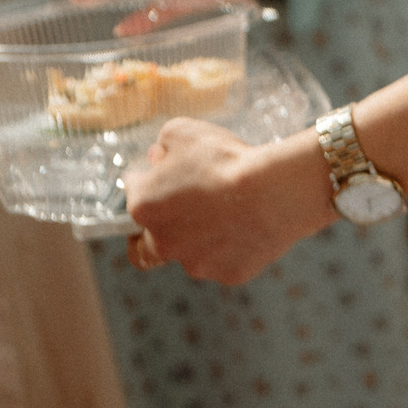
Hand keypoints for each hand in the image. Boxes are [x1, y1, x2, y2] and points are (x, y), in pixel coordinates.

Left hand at [126, 123, 331, 284]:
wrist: (276, 192)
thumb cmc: (227, 160)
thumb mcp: (183, 132)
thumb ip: (162, 145)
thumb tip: (160, 157)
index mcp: (143, 206)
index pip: (131, 194)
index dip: (146, 182)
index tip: (162, 178)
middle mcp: (163, 242)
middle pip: (148, 244)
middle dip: (160, 229)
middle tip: (181, 214)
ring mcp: (198, 263)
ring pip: (189, 255)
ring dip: (199, 240)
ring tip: (226, 218)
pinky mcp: (229, 274)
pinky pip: (224, 263)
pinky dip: (231, 250)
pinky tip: (247, 230)